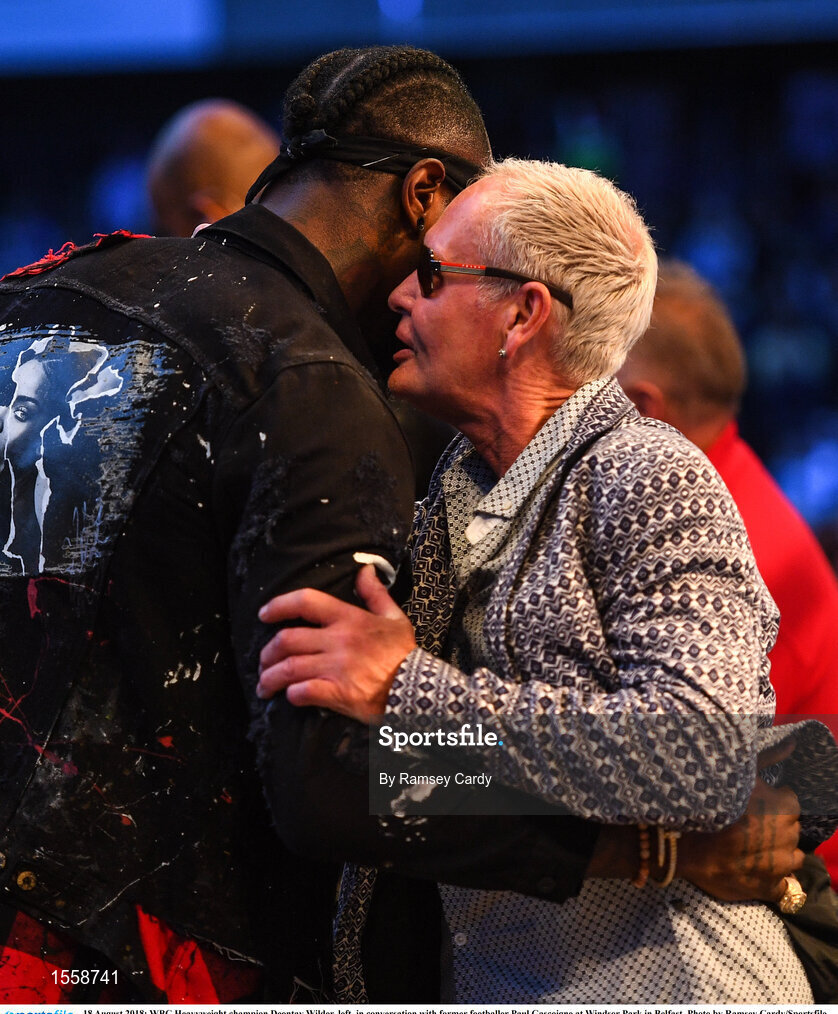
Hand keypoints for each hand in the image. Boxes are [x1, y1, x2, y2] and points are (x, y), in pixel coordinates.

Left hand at [257, 564, 417, 721]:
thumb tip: (365, 570)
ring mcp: (336, 668)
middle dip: (267, 653)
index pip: (305, 602)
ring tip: (266, 686)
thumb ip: (375, 593)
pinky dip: (291, 694)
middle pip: (287, 640)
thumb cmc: (403, 653)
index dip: (279, 605)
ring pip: (288, 669)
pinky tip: (289, 696)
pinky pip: (303, 692)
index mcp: (348, 618)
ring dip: (271, 678)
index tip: (264, 614)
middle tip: (263, 662)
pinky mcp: (338, 693)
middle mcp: (338, 641)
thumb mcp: (394, 617)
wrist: (417, 688)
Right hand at [679, 740, 802, 902]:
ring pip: (790, 857)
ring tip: (749, 846)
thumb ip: (769, 758)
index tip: (752, 805)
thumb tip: (794, 744)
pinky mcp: (768, 888)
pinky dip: (770, 878)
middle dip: (774, 827)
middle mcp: (788, 835)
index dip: (771, 803)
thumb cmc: (709, 803)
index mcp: (784, 807)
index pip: (790, 804)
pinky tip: (751, 867)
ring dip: (775, 852)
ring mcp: (779, 865)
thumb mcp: (738, 773)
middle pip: (790, 829)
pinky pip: (781, 884)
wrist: (681, 843)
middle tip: (746, 825)